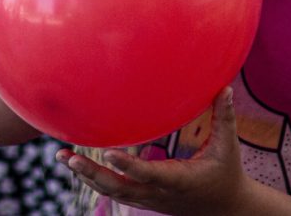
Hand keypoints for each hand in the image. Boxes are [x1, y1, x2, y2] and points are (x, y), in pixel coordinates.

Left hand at [58, 88, 248, 215]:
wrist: (224, 209)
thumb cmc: (226, 173)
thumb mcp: (228, 146)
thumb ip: (224, 117)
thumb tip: (225, 87)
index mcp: (179, 180)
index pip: (148, 174)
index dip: (128, 165)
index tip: (107, 153)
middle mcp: (159, 193)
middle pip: (118, 188)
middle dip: (91, 173)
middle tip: (67, 157)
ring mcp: (149, 199)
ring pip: (112, 191)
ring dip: (87, 176)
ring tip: (63, 158)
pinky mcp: (145, 199)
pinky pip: (116, 192)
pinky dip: (96, 180)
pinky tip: (80, 166)